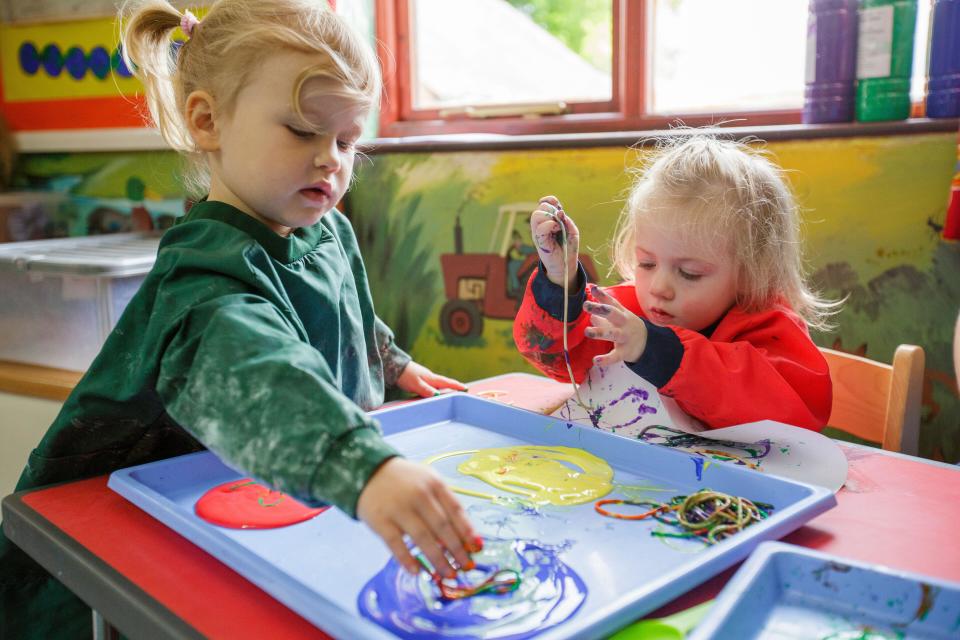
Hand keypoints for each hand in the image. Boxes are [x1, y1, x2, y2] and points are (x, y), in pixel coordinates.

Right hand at [357, 457, 480, 577]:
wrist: (369, 471)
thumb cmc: (406, 481)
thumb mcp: (428, 482)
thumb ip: (444, 504)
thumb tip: (462, 537)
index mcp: (434, 484)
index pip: (456, 510)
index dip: (468, 530)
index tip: (477, 548)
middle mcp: (419, 495)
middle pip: (442, 527)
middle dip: (457, 550)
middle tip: (466, 567)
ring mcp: (398, 509)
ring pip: (423, 538)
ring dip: (438, 559)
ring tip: (448, 574)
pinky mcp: (380, 521)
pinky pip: (396, 544)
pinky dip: (407, 559)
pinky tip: (418, 572)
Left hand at [397, 361, 466, 396]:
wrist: (393, 366)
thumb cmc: (405, 375)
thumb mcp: (416, 384)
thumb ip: (427, 390)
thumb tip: (438, 396)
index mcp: (432, 378)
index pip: (447, 382)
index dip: (457, 386)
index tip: (466, 388)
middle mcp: (430, 378)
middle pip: (445, 384)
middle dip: (454, 387)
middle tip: (463, 392)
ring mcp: (424, 379)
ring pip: (437, 386)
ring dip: (445, 389)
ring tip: (451, 394)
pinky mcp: (418, 381)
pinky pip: (430, 387)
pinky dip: (435, 391)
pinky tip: (433, 394)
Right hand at [530, 195, 579, 287]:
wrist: (565, 265)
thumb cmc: (568, 248)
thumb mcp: (573, 232)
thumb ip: (568, 221)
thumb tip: (560, 212)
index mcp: (549, 220)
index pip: (545, 203)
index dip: (550, 200)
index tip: (557, 203)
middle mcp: (542, 225)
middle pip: (539, 208)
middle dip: (550, 209)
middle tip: (559, 219)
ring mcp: (538, 233)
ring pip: (536, 215)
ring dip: (549, 216)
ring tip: (557, 225)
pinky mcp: (539, 241)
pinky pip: (540, 228)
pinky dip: (550, 225)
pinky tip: (556, 229)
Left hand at [583, 284, 648, 365]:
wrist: (647, 344)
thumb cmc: (627, 327)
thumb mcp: (618, 318)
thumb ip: (603, 313)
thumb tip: (590, 312)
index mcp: (622, 313)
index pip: (612, 302)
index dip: (602, 295)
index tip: (592, 288)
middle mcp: (623, 323)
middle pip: (613, 314)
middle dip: (600, 309)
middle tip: (586, 305)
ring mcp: (625, 337)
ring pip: (613, 334)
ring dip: (600, 332)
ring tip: (587, 331)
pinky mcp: (624, 352)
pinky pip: (615, 356)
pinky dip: (606, 359)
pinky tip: (595, 360)